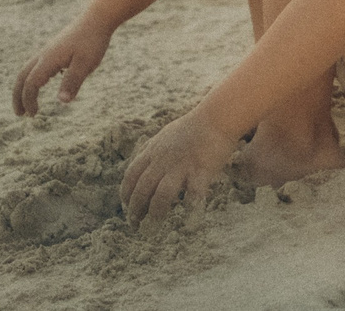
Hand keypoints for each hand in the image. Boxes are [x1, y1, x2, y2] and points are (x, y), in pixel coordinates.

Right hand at [12, 17, 112, 116]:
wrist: (98, 17)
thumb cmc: (93, 41)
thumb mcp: (86, 64)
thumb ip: (73, 82)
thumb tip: (62, 101)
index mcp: (48, 60)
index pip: (31, 84)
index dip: (29, 101)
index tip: (34, 115)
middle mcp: (44, 55)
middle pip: (22, 77)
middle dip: (18, 97)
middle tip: (20, 114)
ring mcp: (48, 51)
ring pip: (28, 70)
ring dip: (24, 87)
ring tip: (28, 102)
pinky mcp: (55, 48)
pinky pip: (38, 65)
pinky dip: (33, 78)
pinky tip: (45, 82)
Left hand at [120, 107, 238, 222]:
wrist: (219, 116)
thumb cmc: (195, 126)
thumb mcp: (166, 134)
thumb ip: (153, 149)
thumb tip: (143, 160)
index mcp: (153, 151)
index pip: (131, 177)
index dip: (126, 195)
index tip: (127, 207)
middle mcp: (163, 160)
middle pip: (142, 190)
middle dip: (135, 211)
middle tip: (135, 224)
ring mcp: (181, 166)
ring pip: (161, 197)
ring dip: (155, 215)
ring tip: (154, 228)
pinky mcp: (200, 171)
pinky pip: (193, 196)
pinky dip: (190, 212)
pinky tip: (189, 224)